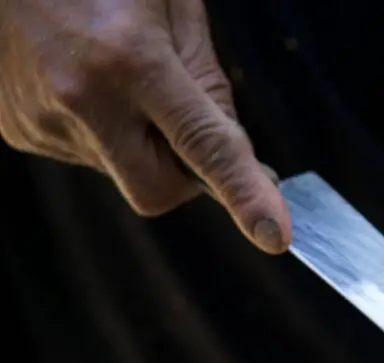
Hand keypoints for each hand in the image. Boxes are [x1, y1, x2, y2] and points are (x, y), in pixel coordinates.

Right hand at [0, 0, 289, 252]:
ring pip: (122, 173)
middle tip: (183, 120)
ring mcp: (42, 120)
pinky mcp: (17, 129)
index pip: (205, 148)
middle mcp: (82, 100)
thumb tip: (235, 148)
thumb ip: (209, 79)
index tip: (274, 234)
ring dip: (140, 144)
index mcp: (131, 61)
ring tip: (118, 76)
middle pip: (158, 191)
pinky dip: (105, 133)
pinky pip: (85, 155)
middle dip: (185, 174)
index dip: (245, 195)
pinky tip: (90, 82)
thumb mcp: (173, 4)